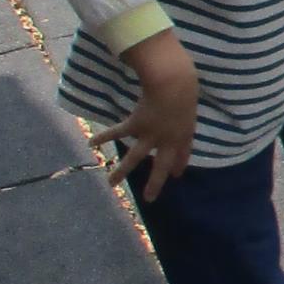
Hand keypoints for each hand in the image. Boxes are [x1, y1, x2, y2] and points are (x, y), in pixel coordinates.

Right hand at [92, 33, 198, 200]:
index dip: (179, 164)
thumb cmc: (186, 85)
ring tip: (110, 183)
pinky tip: (91, 144)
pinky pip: (117, 133)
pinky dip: (103, 137)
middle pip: (160, 167)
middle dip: (154, 183)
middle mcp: (167, 140)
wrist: (173, 84)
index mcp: (185, 133)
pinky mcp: (135, 126)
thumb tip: (187, 88)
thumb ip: (186, 101)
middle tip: (148, 199)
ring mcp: (150, 136)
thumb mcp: (192, 97)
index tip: (176, 175)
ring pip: (134, 159)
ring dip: (121, 171)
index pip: (184, 153)